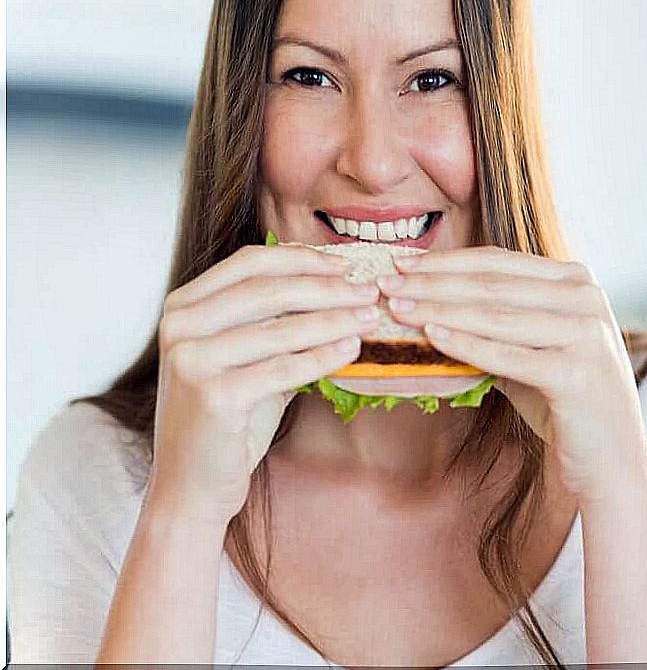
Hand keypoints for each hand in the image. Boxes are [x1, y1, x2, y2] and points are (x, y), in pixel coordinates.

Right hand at [148, 243, 380, 526]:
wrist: (194, 485)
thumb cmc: (229, 417)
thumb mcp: (248, 357)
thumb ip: (276, 320)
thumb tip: (339, 283)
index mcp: (184, 306)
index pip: (250, 263)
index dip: (301, 259)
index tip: (344, 265)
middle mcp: (180, 326)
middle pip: (269, 290)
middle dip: (327, 288)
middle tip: (369, 290)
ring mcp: (192, 360)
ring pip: (280, 329)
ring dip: (334, 320)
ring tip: (370, 318)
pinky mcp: (213, 395)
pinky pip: (284, 368)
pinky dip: (324, 356)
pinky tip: (352, 349)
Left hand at [378, 246, 646, 501]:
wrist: (610, 461)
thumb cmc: (564, 404)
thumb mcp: (530, 350)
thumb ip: (493, 323)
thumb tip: (424, 302)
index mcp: (577, 281)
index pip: (499, 261)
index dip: (445, 260)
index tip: (400, 263)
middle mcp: (587, 298)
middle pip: (493, 283)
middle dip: (432, 281)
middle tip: (384, 283)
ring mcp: (586, 333)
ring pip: (496, 314)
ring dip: (439, 308)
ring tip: (397, 308)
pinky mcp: (578, 372)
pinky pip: (507, 355)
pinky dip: (466, 343)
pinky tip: (431, 336)